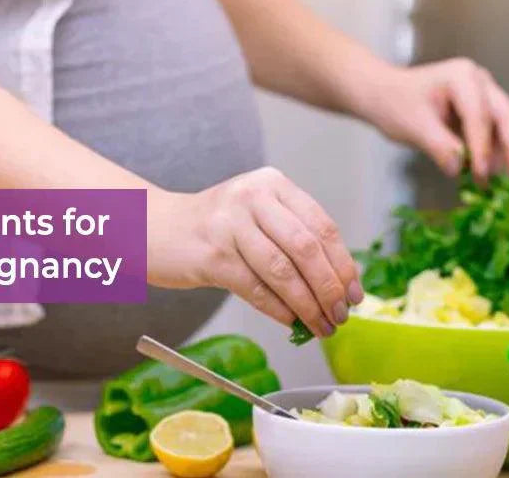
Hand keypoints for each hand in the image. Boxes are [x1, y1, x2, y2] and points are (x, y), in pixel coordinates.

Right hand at [148, 167, 361, 336]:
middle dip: (329, 288)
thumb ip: (293, 237)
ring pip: (283, 271)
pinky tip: (291, 322)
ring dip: (308, 305)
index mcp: (272, 183)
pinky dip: (278, 310)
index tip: (354, 293)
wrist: (154, 228)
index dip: (343, 264)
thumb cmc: (213, 228)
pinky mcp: (212, 254)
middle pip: (306, 248)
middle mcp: (252, 196)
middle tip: (340, 315)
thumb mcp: (256, 216)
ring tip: (320, 325)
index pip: (322, 225)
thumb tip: (338, 284)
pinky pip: (255, 288)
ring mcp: (230, 224)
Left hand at [361, 58, 508, 182]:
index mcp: (461, 76)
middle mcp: (479, 82)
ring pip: (505, 126)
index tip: (480, 173)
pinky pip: (495, 134)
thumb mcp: (412, 126)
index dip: (481, 145)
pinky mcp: (481, 112)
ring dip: (507, 154)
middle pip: (505, 116)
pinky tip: (493, 176)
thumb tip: (459, 169)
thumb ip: (438, 146)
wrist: (384, 96)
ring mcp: (483, 96)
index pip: (478, 114)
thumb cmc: (394, 103)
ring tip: (507, 183)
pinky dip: (495, 154)